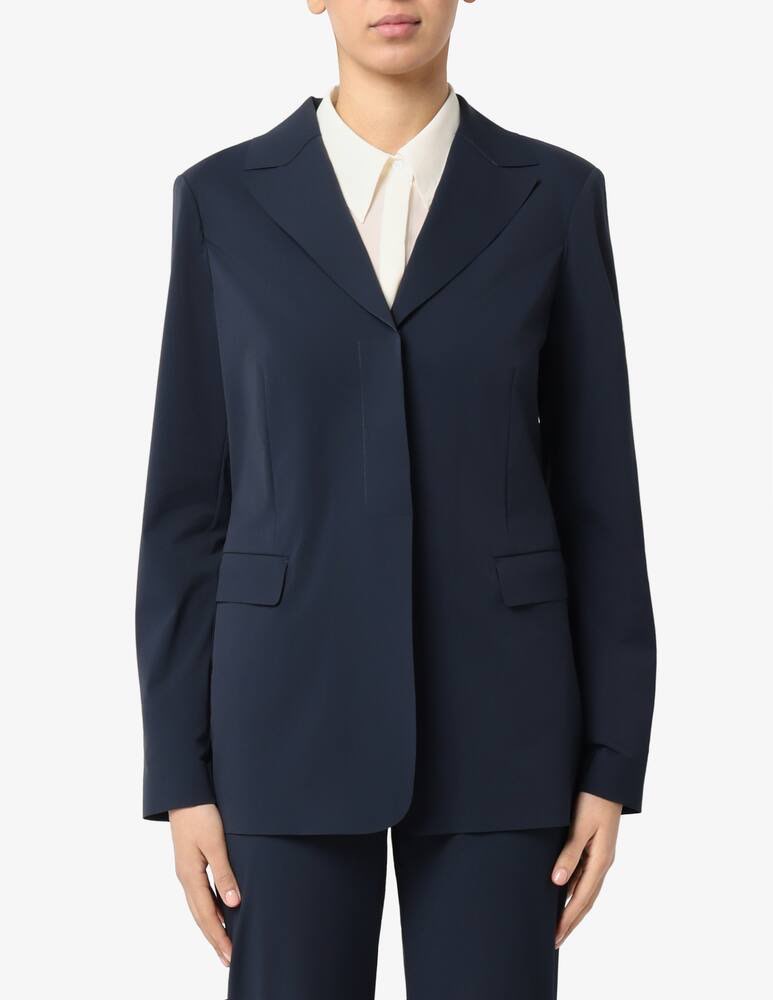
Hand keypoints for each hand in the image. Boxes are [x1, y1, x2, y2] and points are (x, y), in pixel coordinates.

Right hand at [169, 804, 240, 965]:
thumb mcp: (215, 842)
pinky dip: (209, 909)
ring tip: (223, 943)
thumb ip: (224, 873)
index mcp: (190, 875)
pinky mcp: (191, 862)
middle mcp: (186, 877)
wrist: (183, 792)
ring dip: (212, 926)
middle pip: (200, 915)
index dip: (219, 936)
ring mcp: (187, 870)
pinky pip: (200, 894)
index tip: (231, 955)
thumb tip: (234, 904)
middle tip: (229, 959)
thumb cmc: (200, 814)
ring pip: (199, 906)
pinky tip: (218, 911)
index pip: (206, 915)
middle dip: (214, 938)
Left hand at [551, 791, 621, 947]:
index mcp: (601, 860)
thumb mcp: (581, 825)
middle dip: (571, 920)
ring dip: (573, 908)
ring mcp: (601, 855)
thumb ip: (570, 853)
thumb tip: (558, 883)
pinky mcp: (597, 847)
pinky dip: (576, 890)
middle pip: (586, 899)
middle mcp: (603, 862)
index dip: (568, 918)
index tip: (555, 936)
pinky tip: (564, 893)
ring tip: (559, 923)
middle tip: (555, 940)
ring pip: (586, 889)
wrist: (609, 779)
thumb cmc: (594, 798)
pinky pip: (585, 876)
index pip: (581, 898)